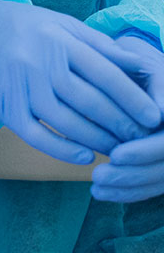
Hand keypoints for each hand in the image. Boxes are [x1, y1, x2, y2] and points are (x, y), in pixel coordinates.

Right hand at [0, 0, 159, 163]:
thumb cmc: (23, 27)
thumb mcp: (62, 24)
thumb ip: (99, 45)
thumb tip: (139, 67)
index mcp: (60, 41)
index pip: (105, 74)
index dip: (132, 98)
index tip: (154, 117)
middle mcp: (41, 64)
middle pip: (89, 101)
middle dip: (121, 124)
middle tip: (142, 139)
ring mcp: (21, 87)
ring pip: (66, 121)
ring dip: (96, 139)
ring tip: (119, 151)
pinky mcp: (4, 107)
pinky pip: (36, 134)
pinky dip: (61, 148)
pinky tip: (83, 157)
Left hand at [92, 34, 163, 202]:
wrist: (130, 67)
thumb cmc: (130, 59)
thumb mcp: (140, 60)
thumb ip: (154, 81)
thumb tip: (160, 111)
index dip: (147, 149)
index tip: (116, 154)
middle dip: (134, 174)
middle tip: (98, 176)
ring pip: (161, 179)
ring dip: (128, 187)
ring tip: (95, 186)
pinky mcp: (161, 162)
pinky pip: (152, 185)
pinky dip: (127, 192)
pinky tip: (99, 193)